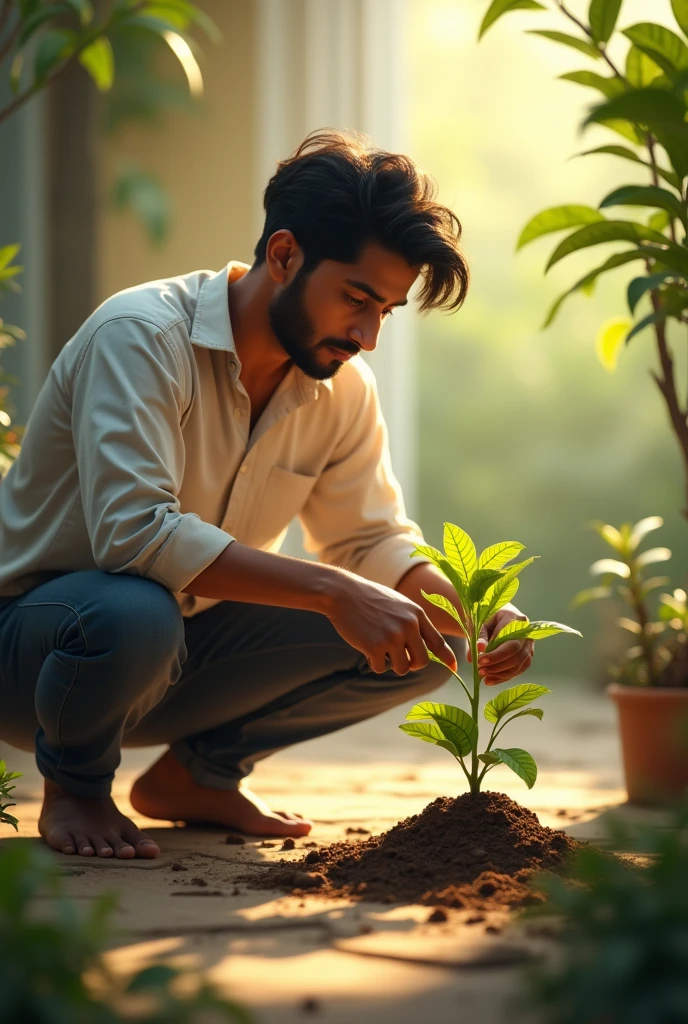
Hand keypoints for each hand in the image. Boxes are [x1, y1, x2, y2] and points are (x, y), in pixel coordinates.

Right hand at [325, 573, 457, 675]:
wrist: (343, 593)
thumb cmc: (369, 599)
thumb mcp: (398, 605)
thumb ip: (412, 622)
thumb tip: (422, 649)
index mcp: (416, 614)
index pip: (438, 641)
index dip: (447, 657)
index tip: (455, 668)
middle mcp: (409, 626)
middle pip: (422, 661)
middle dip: (412, 664)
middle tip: (400, 659)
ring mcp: (392, 636)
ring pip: (402, 668)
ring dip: (391, 663)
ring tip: (379, 649)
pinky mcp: (375, 646)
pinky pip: (382, 668)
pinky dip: (374, 663)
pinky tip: (365, 648)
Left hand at [466, 605, 533, 685]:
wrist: (499, 616)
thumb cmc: (488, 618)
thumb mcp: (480, 623)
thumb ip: (478, 637)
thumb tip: (475, 654)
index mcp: (515, 620)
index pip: (510, 643)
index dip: (496, 655)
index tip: (479, 661)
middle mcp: (527, 634)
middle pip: (516, 656)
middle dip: (497, 666)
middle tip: (479, 671)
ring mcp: (530, 646)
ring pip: (519, 665)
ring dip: (500, 674)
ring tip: (483, 677)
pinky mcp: (527, 657)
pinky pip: (518, 670)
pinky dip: (503, 677)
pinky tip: (489, 680)